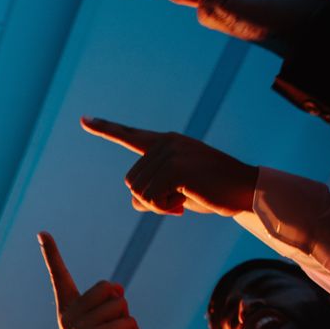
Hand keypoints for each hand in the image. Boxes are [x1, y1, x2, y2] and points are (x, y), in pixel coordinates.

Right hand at [38, 231, 137, 328]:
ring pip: (122, 306)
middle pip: (109, 287)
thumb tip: (117, 289)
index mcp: (67, 312)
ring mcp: (83, 328)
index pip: (59, 278)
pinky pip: (130, 322)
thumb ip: (103, 306)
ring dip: (128, 325)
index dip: (52, 254)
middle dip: (120, 306)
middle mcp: (70, 318)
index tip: (42, 233)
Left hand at [81, 117, 257, 216]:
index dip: (105, 128)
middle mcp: (165, 143)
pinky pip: (151, 199)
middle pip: (132, 182)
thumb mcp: (177, 191)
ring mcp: (170, 153)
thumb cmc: (212, 191)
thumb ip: (153, 193)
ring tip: (185, 197)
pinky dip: (165, 208)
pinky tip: (186, 201)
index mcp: (165, 142)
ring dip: (159, 205)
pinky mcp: (175, 168)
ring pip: (139, 193)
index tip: (84, 120)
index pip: (129, 135)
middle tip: (179, 199)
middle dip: (151, 200)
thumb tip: (134, 201)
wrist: (245, 190)